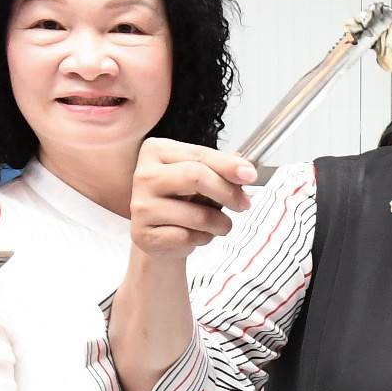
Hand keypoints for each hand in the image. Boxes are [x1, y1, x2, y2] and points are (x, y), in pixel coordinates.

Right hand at [128, 140, 253, 257]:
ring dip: (221, 223)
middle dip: (228, 192)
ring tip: (222, 225)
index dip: (228, 165)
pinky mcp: (143, 234)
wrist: (161, 236)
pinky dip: (203, 239)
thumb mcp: (202, 178)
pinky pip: (187, 237)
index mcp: (156, 151)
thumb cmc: (184, 201)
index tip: (251, 175)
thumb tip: (244, 170)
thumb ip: (222, 170)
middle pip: (196, 177)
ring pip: (197, 214)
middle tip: (244, 204)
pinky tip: (198, 235)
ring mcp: (141, 206)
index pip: (198, 154)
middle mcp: (143, 175)